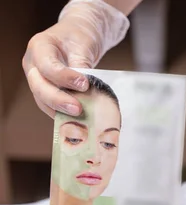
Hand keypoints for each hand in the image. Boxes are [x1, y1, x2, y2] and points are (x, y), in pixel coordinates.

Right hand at [21, 0, 129, 117]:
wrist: (78, 37)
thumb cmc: (79, 37)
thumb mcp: (83, 44)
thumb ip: (82, 65)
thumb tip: (85, 88)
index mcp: (39, 47)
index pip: (47, 66)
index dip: (64, 78)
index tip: (84, 84)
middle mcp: (33, 64)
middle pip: (39, 86)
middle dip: (58, 100)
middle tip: (78, 109)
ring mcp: (36, 79)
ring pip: (42, 100)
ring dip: (60, 111)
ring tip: (80, 117)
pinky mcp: (45, 91)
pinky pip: (50, 106)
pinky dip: (62, 114)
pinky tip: (76, 120)